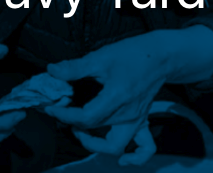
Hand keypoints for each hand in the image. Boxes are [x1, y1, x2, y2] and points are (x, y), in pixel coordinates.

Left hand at [44, 31, 176, 164]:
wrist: (161, 55)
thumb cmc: (132, 54)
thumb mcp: (100, 57)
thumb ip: (75, 67)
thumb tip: (52, 71)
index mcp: (116, 97)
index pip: (85, 117)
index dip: (64, 116)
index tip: (51, 109)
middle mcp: (128, 114)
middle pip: (95, 129)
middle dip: (72, 124)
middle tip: (59, 113)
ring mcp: (137, 120)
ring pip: (115, 145)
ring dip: (95, 144)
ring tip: (79, 131)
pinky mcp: (142, 120)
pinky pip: (145, 147)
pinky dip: (135, 157)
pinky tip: (123, 158)